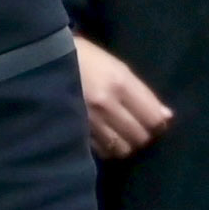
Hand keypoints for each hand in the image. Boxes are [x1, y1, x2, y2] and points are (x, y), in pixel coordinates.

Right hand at [75, 36, 169, 161]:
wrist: (42, 61)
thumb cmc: (86, 59)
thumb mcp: (117, 68)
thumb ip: (142, 93)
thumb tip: (166, 117)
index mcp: (120, 83)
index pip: (153, 118)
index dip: (158, 125)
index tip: (155, 124)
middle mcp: (106, 104)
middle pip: (139, 136)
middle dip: (142, 136)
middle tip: (137, 130)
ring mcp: (87, 120)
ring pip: (120, 148)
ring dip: (124, 144)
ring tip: (120, 136)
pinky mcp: (72, 130)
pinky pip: (99, 150)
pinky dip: (106, 148)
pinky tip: (103, 139)